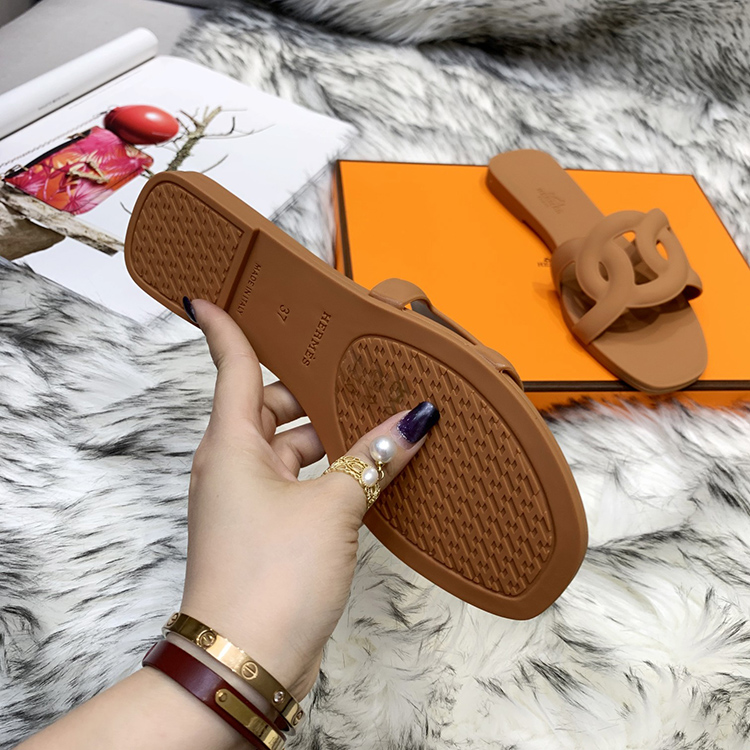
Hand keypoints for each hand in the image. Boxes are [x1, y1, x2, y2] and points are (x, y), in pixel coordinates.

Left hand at [179, 299, 439, 699]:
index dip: (224, 329)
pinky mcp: (273, 530)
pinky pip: (305, 482)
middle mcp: (235, 466)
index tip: (212, 296)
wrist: (247, 662)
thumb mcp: (332, 506)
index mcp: (232, 445)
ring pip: (294, 446)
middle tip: (353, 366)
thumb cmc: (272, 577)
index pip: (230, 368)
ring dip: (332, 434)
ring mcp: (253, 500)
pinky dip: (334, 470)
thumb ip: (375, 458)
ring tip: (378, 415)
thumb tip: (416, 420)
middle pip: (272, 405)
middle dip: (311, 388)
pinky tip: (371, 467)